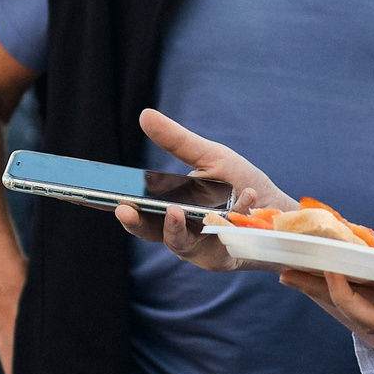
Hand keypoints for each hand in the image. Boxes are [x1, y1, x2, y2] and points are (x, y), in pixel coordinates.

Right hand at [111, 108, 294, 272]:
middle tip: (125, 209)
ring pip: (180, 242)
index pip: (136, 212)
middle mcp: (180, 233)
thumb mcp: (210, 157)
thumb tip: (144, 115)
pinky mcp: (225, 258)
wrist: (280, 210)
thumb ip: (177, 142)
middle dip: (136, 222)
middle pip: (150, 233)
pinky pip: (222, 240)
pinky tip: (247, 195)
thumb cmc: (240, 183)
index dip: (117, 206)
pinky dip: (235, 215)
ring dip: (178, 225)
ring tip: (178, 209)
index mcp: (169, 210)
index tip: (93, 197)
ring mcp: (201, 249)